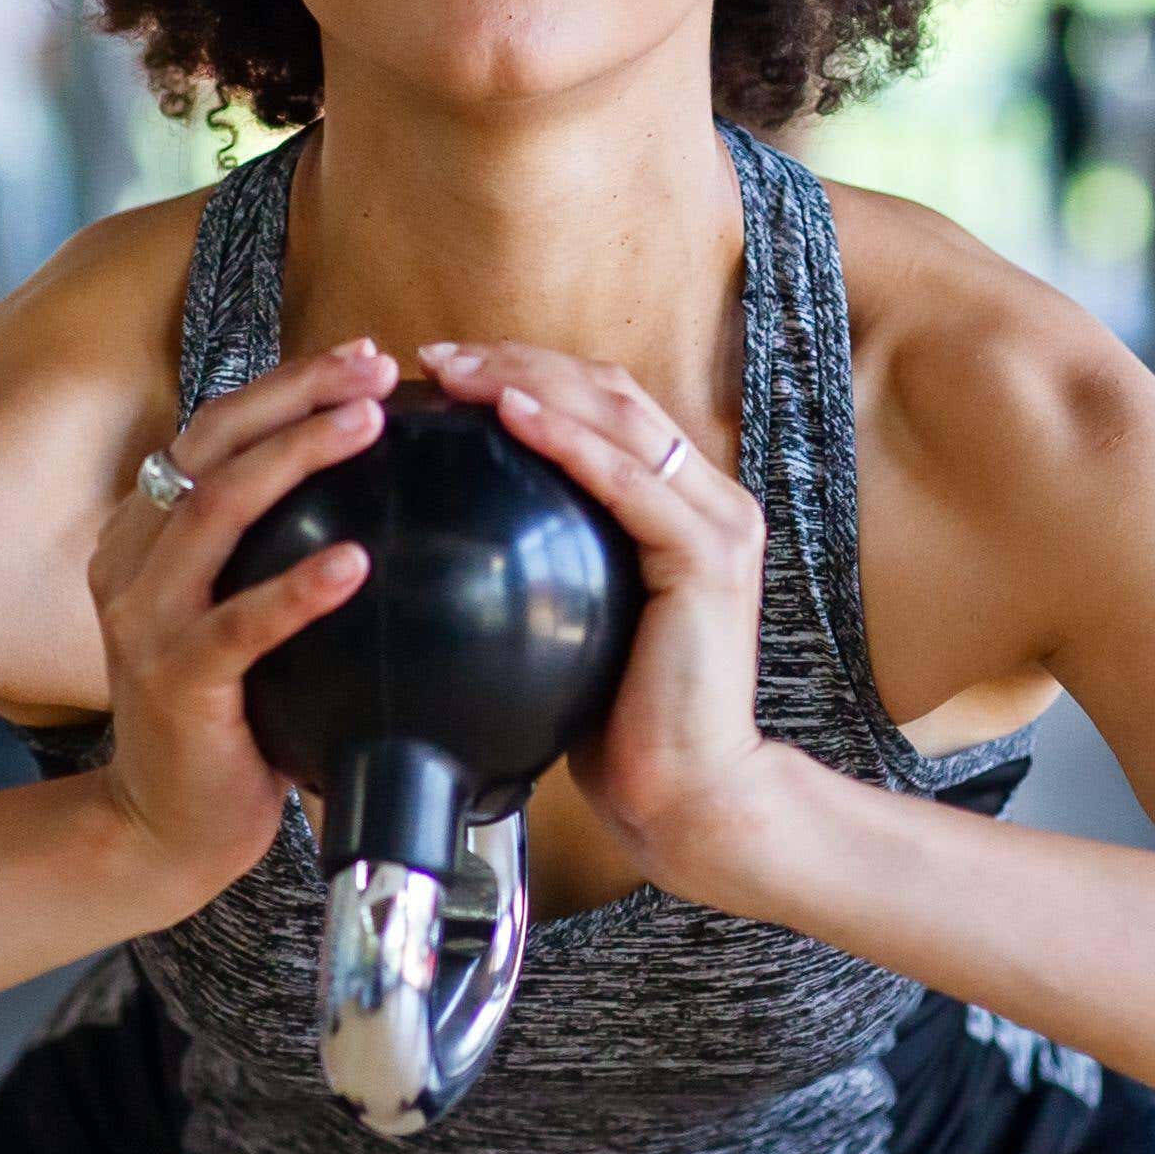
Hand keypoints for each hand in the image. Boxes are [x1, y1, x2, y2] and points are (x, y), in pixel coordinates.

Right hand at [87, 341, 391, 901]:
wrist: (162, 829)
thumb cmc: (224, 721)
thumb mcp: (235, 622)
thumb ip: (270, 559)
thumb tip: (381, 500)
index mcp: (143, 537)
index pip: (213, 434)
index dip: (285, 386)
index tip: (363, 358)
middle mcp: (131, 564)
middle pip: (211, 447)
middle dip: (294, 394)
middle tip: (375, 367)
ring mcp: (145, 622)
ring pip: (217, 510)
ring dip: (296, 457)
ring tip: (367, 424)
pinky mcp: (175, 681)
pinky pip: (240, 623)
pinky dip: (298, 587)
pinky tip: (355, 562)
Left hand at [420, 340, 795, 895]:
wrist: (684, 795)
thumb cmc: (620, 724)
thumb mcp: (572, 623)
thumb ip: (546, 564)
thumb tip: (453, 538)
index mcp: (685, 506)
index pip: (604, 408)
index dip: (528, 373)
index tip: (447, 371)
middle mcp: (712, 499)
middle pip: (609, 393)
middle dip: (518, 361)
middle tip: (436, 358)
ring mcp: (718, 523)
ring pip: (617, 418)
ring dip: (530, 382)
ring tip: (458, 371)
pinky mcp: (708, 558)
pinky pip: (627, 482)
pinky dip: (565, 440)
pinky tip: (510, 415)